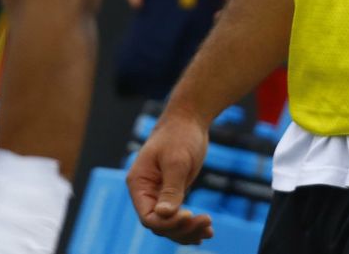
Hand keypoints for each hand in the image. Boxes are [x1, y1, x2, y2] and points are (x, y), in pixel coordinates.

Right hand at [126, 110, 212, 244]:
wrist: (189, 118)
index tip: (190, 215)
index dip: (168, 223)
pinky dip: (191, 226)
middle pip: (159, 225)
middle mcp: (146, 192)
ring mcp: (159, 194)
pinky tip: (208, 231)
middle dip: (182, 228)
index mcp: (139, 183)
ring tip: (209, 230)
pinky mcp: (173, 193)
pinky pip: (178, 217)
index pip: (148, 217)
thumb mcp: (176, 161)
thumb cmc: (180, 134)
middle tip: (206, 222)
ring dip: (189, 231)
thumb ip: (170, 189)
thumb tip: (164, 215)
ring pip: (169, 224)